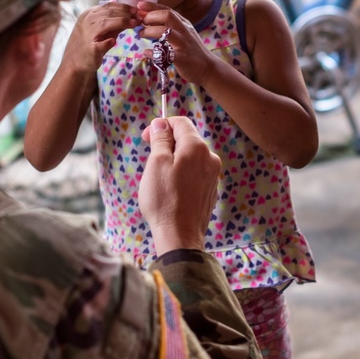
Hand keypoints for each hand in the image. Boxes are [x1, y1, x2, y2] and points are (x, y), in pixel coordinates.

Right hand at [60, 2, 139, 75]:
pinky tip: (114, 42)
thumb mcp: (104, 30)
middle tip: (139, 16)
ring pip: (105, 23)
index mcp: (89, 14)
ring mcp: (87, 35)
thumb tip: (133, 16)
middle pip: (108, 12)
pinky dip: (107, 42)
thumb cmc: (92, 43)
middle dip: (126, 13)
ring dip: (121, 22)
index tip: (136, 10)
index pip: (108, 6)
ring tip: (134, 24)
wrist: (77, 62)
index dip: (124, 7)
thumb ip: (116, 22)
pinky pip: (99, 44)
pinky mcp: (90, 49)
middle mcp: (87, 22)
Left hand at [137, 3, 215, 86]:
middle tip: (141, 23)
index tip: (139, 5)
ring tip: (141, 34)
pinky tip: (147, 52)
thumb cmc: (191, 50)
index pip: (167, 10)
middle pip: (167, 16)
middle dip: (151, 16)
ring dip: (150, 31)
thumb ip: (169, 26)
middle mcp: (184, 31)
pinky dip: (154, 53)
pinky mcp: (182, 58)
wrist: (208, 67)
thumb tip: (149, 20)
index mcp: (183, 24)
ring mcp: (184, 44)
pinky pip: (166, 53)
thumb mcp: (183, 33)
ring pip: (166, 32)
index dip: (152, 6)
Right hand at [140, 116, 220, 254]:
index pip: (180, 122)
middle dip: (167, 144)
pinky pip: (195, 173)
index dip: (161, 125)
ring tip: (159, 179)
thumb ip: (160, 139)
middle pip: (186, 139)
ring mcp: (212, 175)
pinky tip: (171, 190)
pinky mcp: (210, 190)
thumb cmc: (164, 199)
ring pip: (190, 157)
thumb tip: (160, 123)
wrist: (180, 235)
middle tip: (150, 160)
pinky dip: (182, 174)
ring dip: (174, 160)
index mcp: (197, 147)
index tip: (146, 137)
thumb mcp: (156, 163)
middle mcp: (210, 158)